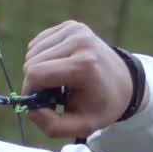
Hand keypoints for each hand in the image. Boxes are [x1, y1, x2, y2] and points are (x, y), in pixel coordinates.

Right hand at [22, 20, 142, 138]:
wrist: (123, 83)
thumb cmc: (101, 106)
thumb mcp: (82, 126)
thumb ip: (51, 125)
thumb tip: (29, 109)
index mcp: (83, 64)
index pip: (36, 74)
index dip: (31, 91)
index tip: (42, 103)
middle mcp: (79, 41)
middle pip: (31, 63)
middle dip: (35, 83)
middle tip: (54, 94)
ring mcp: (75, 29)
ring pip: (32, 52)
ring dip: (38, 70)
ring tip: (59, 81)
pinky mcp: (70, 25)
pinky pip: (39, 43)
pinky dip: (43, 58)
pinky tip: (59, 67)